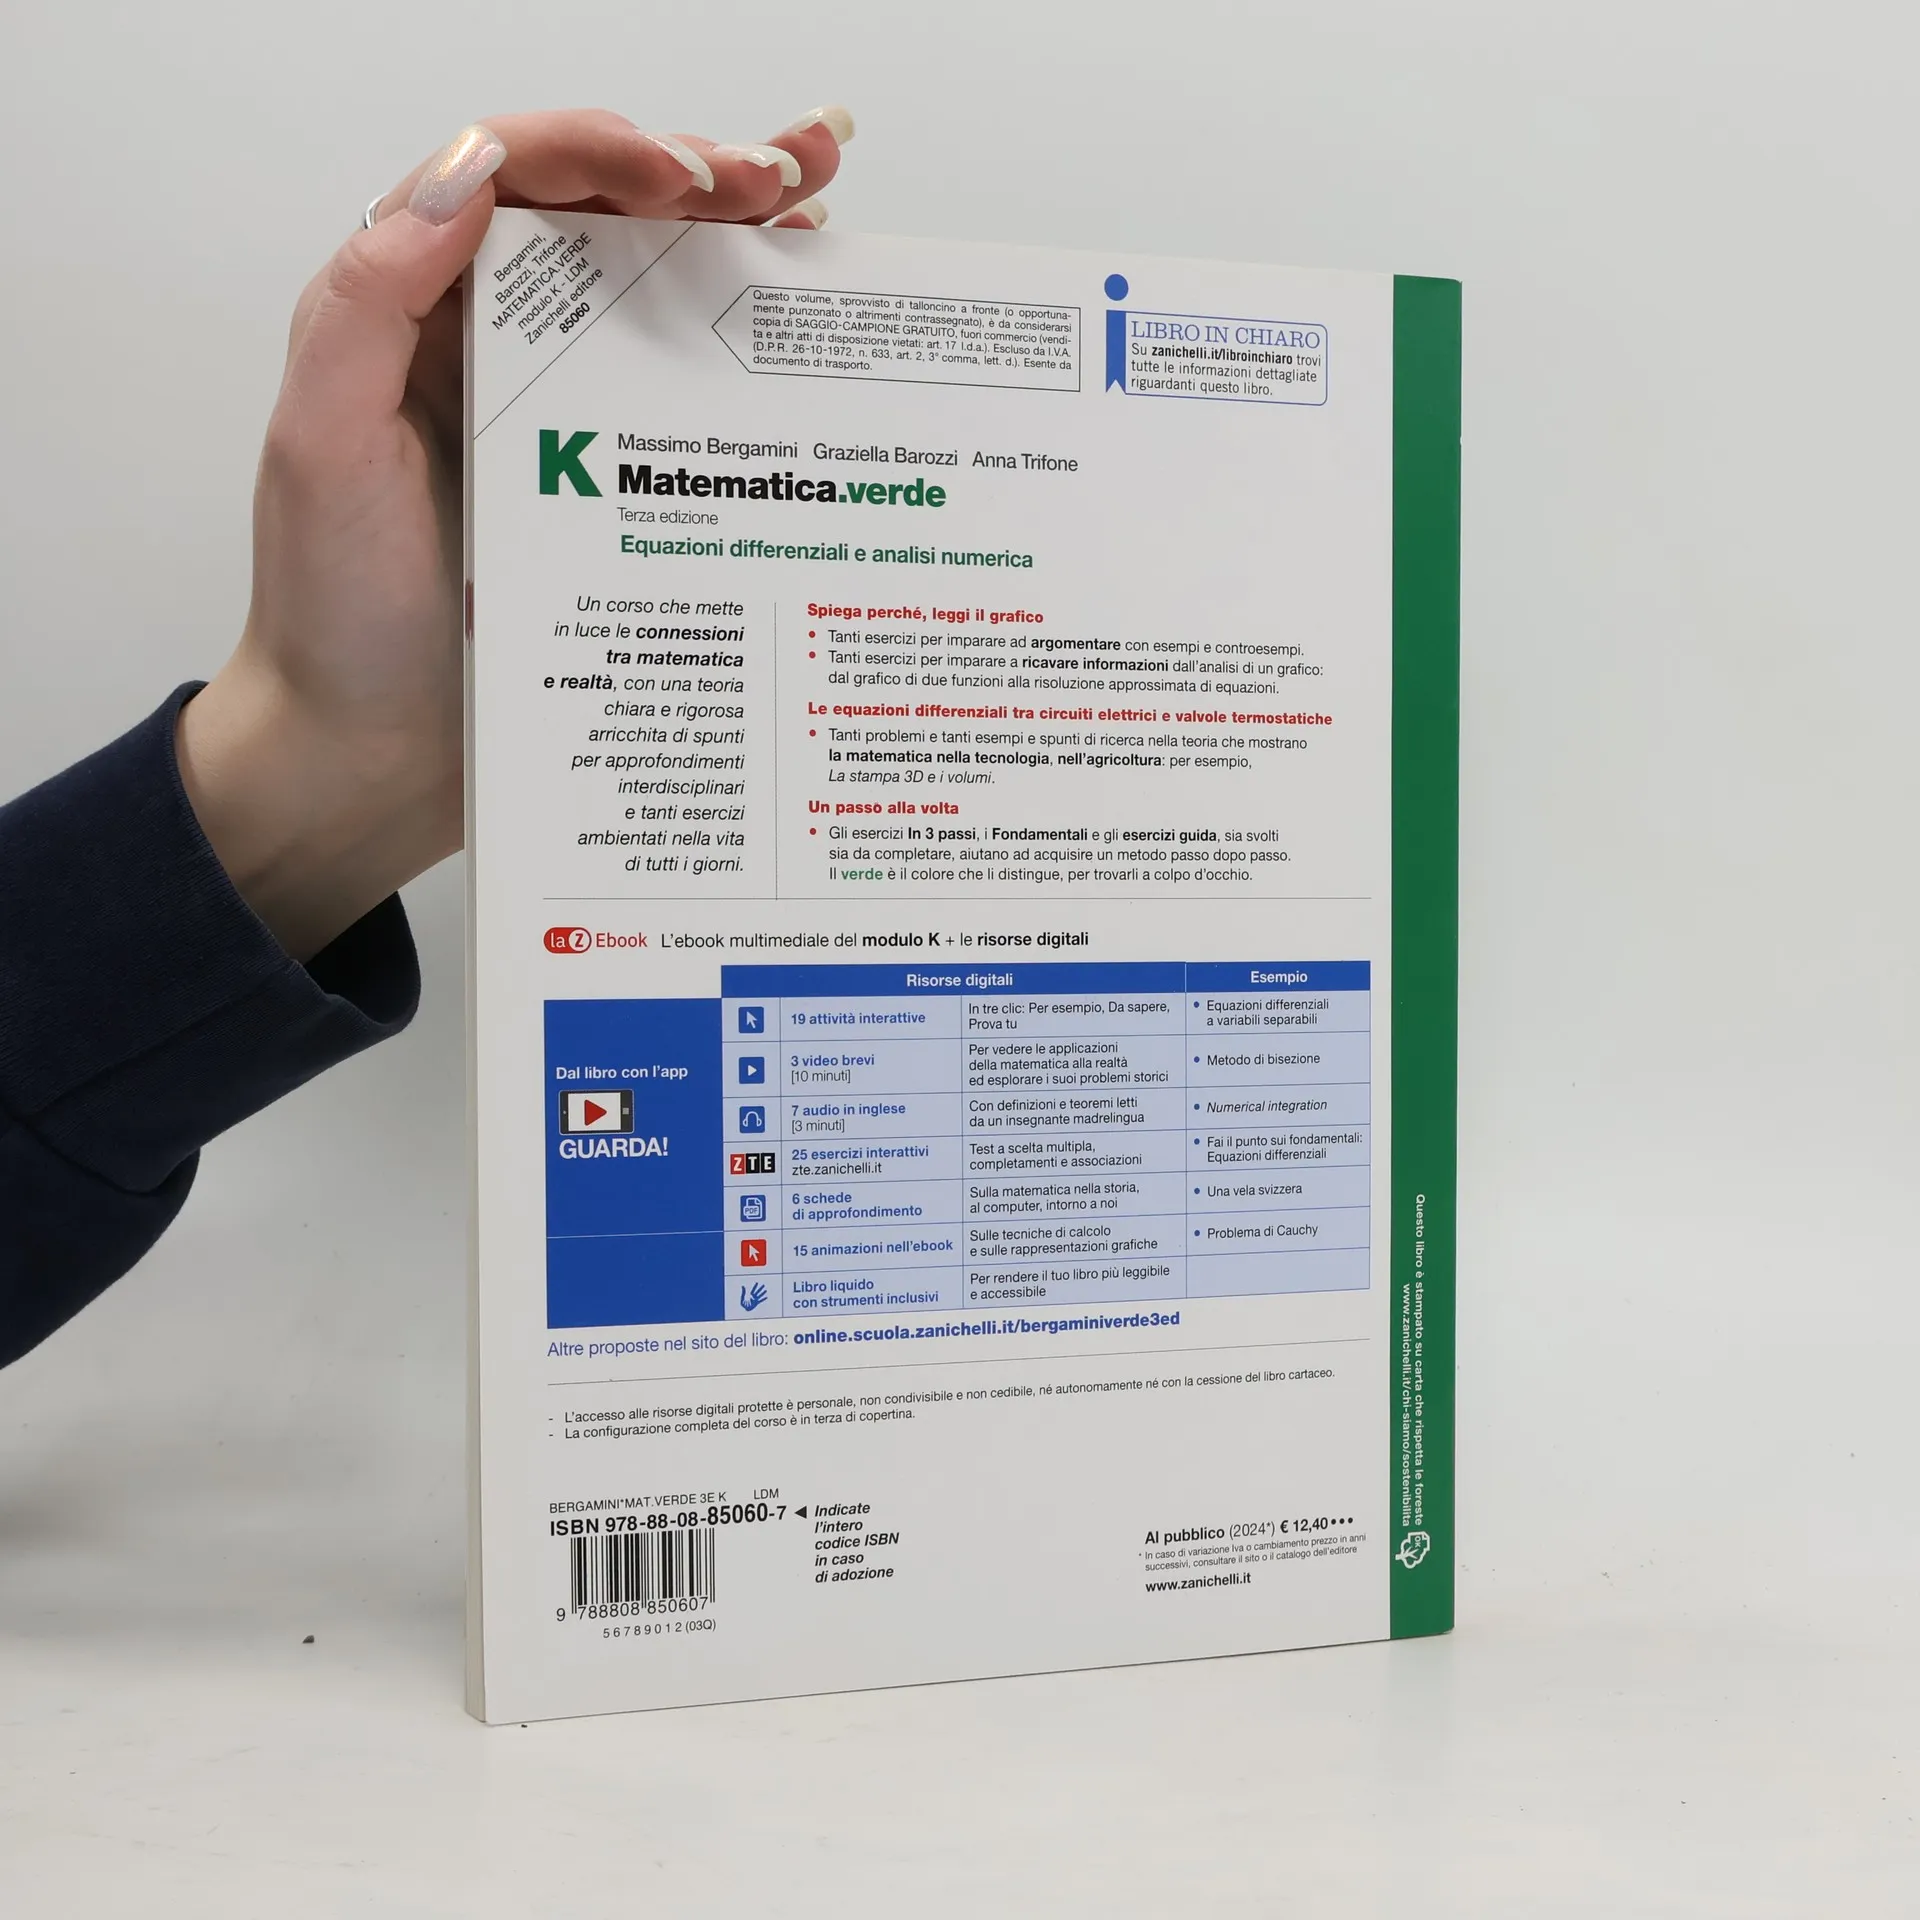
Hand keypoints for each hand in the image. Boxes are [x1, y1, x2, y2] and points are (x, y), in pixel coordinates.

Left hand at [176, 107, 849, 959]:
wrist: (368, 759)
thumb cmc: (336, 616)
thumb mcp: (326, 448)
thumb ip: (370, 302)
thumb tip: (462, 176)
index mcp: (420, 313)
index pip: (519, 180)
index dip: (608, 151)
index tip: (690, 178)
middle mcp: (497, 350)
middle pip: (607, 221)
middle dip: (704, 175)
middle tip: (790, 178)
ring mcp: (563, 421)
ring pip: (657, 297)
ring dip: (741, 244)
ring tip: (822, 211)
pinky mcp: (613, 494)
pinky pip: (685, 403)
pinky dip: (748, 360)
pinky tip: (805, 337)